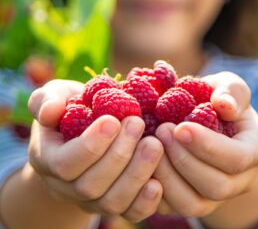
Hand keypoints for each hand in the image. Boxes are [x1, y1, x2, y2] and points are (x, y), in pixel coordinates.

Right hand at [28, 80, 163, 221]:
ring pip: (111, 202)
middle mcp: (67, 187)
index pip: (65, 163)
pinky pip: (129, 212)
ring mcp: (92, 199)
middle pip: (90, 185)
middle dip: (118, 155)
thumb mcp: (56, 96)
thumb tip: (51, 111)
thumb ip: (47, 101)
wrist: (84, 131)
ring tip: (154, 144)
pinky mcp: (116, 203)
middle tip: (137, 123)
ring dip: (136, 174)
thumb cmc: (71, 109)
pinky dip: (145, 202)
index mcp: (49, 159)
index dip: (90, 146)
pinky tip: (159, 181)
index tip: (113, 120)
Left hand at [154, 71, 257, 217]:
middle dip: (184, 160)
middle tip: (161, 131)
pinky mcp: (188, 200)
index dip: (208, 146)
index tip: (181, 127)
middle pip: (216, 186)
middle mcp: (238, 179)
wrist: (203, 120)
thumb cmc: (215, 100)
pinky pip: (171, 207)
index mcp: (253, 149)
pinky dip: (153, 187)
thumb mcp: (228, 86)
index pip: (237, 159)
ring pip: (192, 205)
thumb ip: (231, 91)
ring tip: (150, 145)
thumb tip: (224, 105)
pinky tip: (142, 160)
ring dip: (167, 175)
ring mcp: (213, 196)